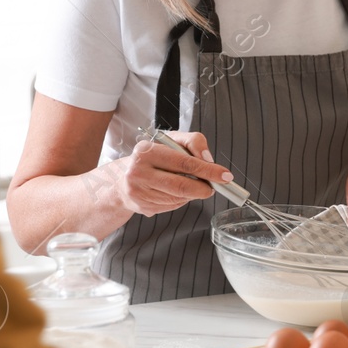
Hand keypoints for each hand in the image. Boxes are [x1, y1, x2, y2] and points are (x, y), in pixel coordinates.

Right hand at [111, 130, 233, 216]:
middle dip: (204, 188)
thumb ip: (193, 142)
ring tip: (193, 186)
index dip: (208, 170)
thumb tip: (208, 159)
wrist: (122, 177)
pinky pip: (171, 206)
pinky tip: (176, 193)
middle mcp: (138, 171)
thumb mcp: (171, 141)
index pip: (184, 162)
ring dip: (193, 194)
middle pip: (181, 185)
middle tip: (214, 187)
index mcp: (146, 151)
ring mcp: (138, 191)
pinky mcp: (141, 206)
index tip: (224, 175)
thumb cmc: (153, 157)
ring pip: (178, 197)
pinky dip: (181, 200)